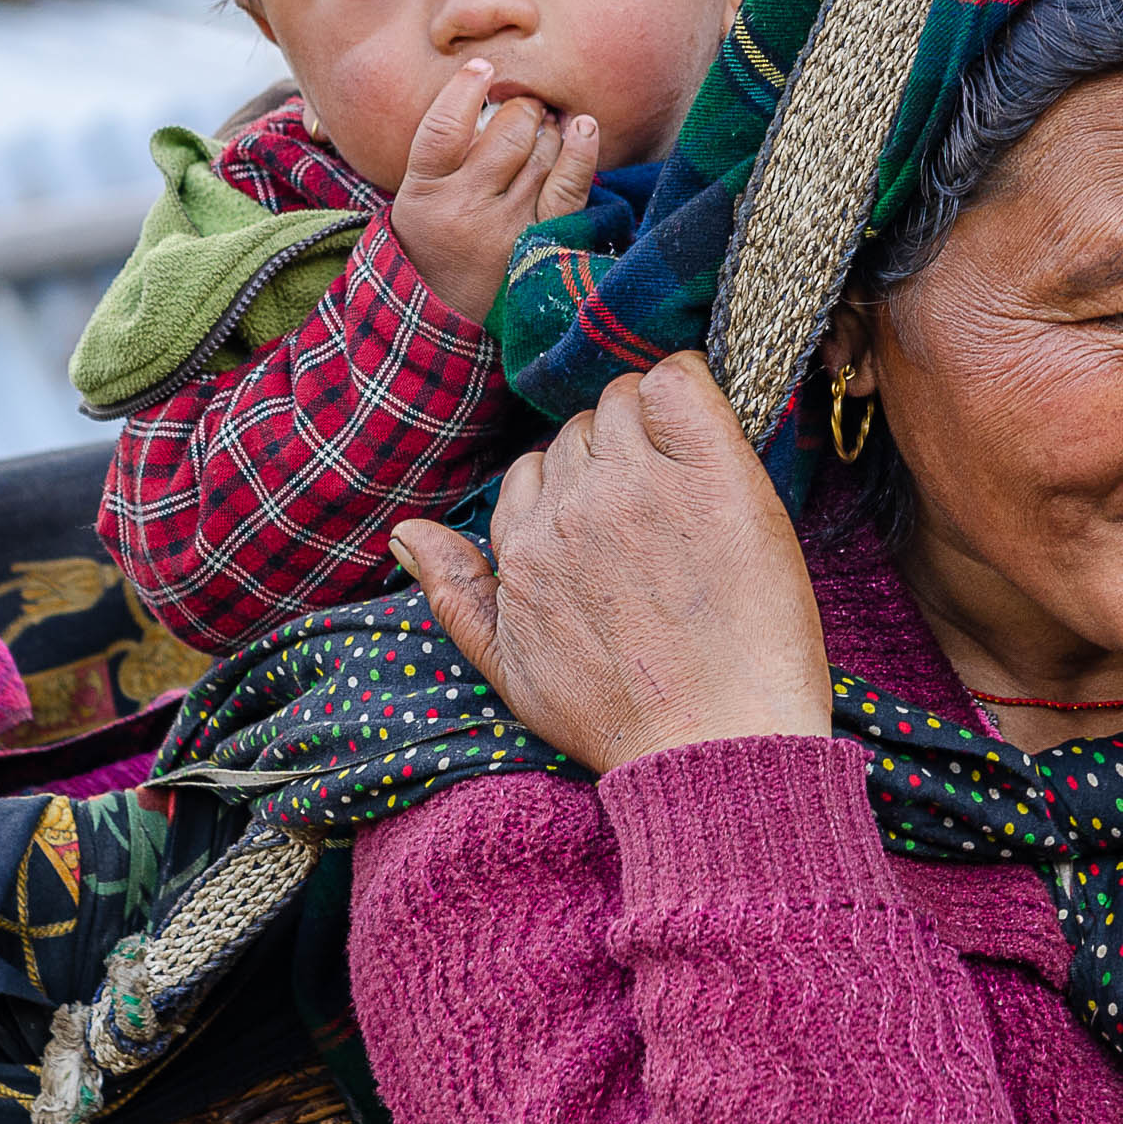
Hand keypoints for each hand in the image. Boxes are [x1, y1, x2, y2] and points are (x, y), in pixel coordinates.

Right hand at [390, 353, 833, 773]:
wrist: (718, 743)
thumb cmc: (624, 720)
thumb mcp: (512, 672)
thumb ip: (456, 596)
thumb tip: (403, 532)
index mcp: (522, 548)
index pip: (532, 469)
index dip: (577, 492)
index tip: (617, 528)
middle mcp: (571, 508)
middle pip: (579, 429)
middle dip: (613, 459)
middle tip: (662, 519)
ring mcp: (638, 485)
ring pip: (623, 401)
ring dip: (651, 428)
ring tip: (689, 494)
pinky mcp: (710, 473)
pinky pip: (679, 380)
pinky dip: (689, 390)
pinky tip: (705, 440)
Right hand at [391, 57, 601, 320]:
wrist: (445, 311)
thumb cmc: (433, 239)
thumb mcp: (417, 197)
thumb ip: (444, 151)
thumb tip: (492, 93)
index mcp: (424, 194)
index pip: (444, 128)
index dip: (464, 89)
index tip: (483, 68)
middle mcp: (467, 209)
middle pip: (507, 133)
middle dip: (522, 108)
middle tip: (524, 107)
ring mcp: (509, 228)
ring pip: (541, 152)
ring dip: (547, 126)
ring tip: (543, 122)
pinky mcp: (543, 241)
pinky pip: (571, 187)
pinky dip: (581, 151)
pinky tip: (583, 128)